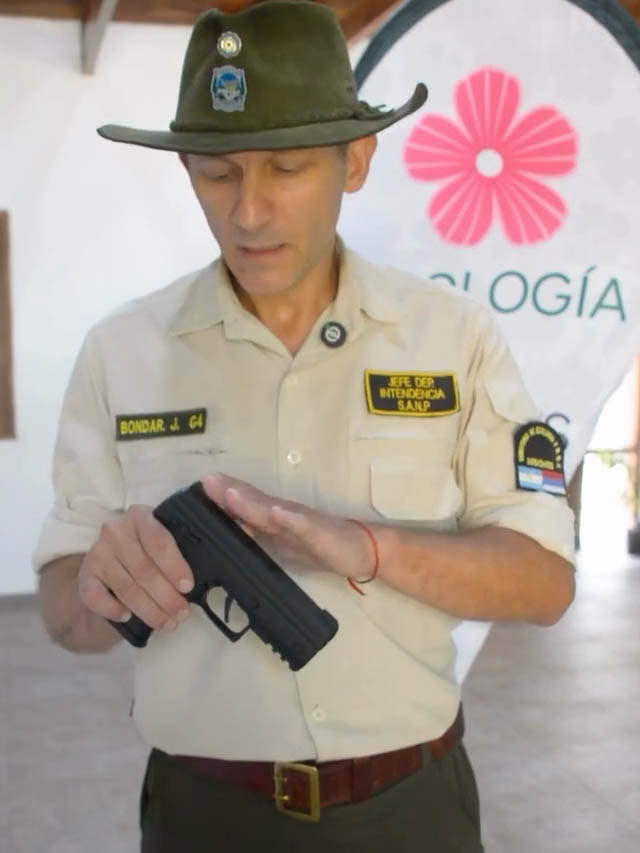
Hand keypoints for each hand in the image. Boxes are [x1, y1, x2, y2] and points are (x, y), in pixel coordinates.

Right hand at [78, 505, 194, 630]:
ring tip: (167, 623)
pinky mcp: (85, 574)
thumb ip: (189, 538)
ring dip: (148, 609)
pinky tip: (127, 617)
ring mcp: (98, 552)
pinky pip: (95, 596)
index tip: (188, 587)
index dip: (174, 566)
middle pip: (143, 569)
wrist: (114, 557)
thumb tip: (215, 550)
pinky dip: (112, 609)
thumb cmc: (151, 548)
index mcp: (141, 516)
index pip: (158, 541)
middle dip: (166, 596)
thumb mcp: (169, 534)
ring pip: (126, 587)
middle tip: (182, 614)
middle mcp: (116, 531)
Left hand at [201, 474, 375, 580]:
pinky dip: (290, 520)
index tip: (200, 485)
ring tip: (231, 493)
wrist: (361, 549)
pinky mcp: (320, 534)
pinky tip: (278, 514)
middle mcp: (285, 515)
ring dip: (251, 503)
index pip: (246, 504)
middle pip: (254, 502)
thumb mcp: (282, 543)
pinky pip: (304, 527)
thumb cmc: (320, 545)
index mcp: (275, 519)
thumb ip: (257, 535)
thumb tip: (225, 533)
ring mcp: (302, 523)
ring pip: (273, 512)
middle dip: (229, 491)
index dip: (223, 495)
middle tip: (207, 481)